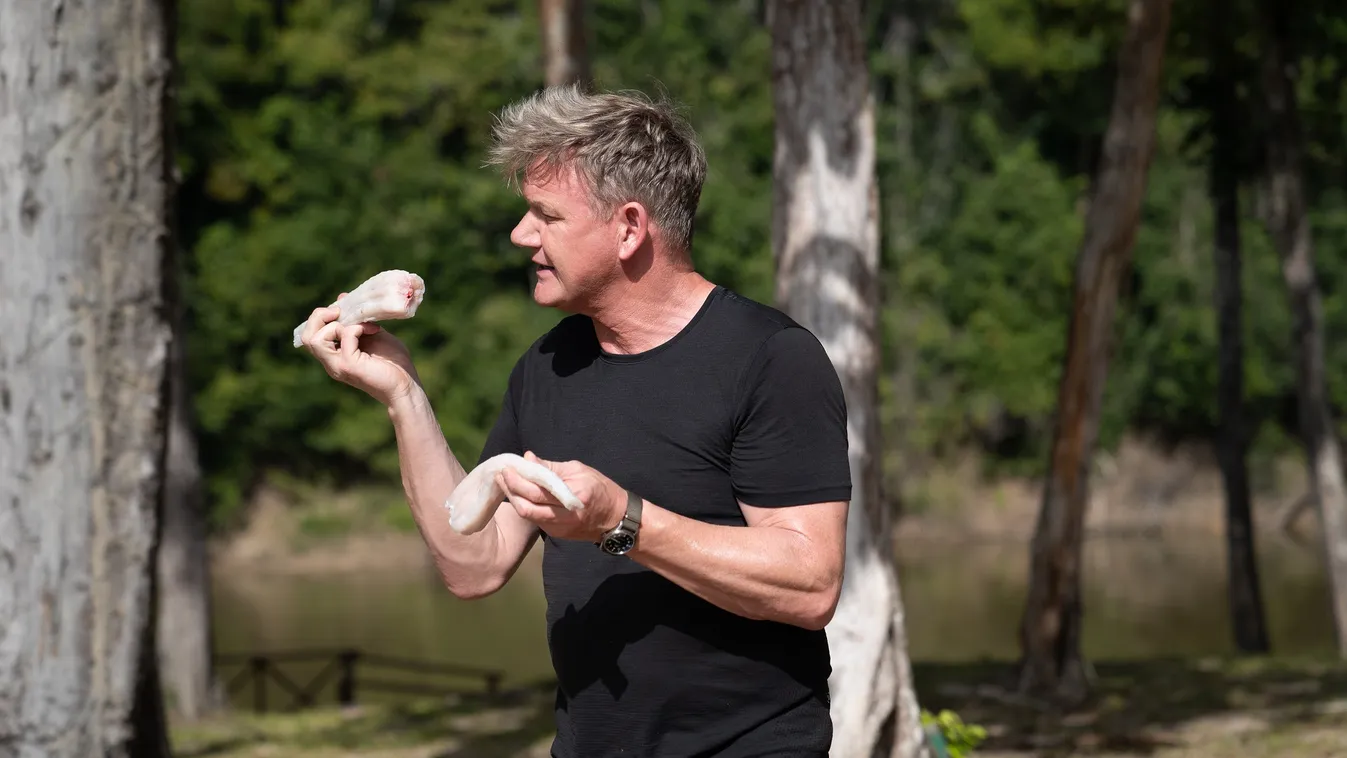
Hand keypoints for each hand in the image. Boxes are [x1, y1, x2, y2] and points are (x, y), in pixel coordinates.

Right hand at [298, 293, 419, 405]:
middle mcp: (331, 362)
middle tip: (340, 312)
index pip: (310, 334)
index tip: (343, 309)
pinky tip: (373, 331)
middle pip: (306, 337)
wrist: (406, 384)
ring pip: (315, 339)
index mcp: (334, 355)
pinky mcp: (349, 365)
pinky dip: (357, 328)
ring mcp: (338, 365)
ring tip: (360, 326)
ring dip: (337, 324)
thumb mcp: (371, 334)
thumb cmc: (392, 362)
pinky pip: (345, 336)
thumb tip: (342, 297)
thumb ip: (357, 321)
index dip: (321, 317)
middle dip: (319, 317)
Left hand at [496, 452, 627, 541]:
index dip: (518, 480)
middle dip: (511, 489)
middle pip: (528, 506)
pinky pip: (534, 519)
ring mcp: (560, 528)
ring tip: (505, 483)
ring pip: (527, 516)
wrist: (615, 518)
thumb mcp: (579, 470)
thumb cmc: (600, 488)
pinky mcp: (556, 534)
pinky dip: (524, 506)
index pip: (539, 490)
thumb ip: (551, 467)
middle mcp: (566, 515)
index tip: (507, 468)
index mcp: (575, 495)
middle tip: (501, 475)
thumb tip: (528, 458)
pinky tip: (518, 494)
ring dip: (513, 499)